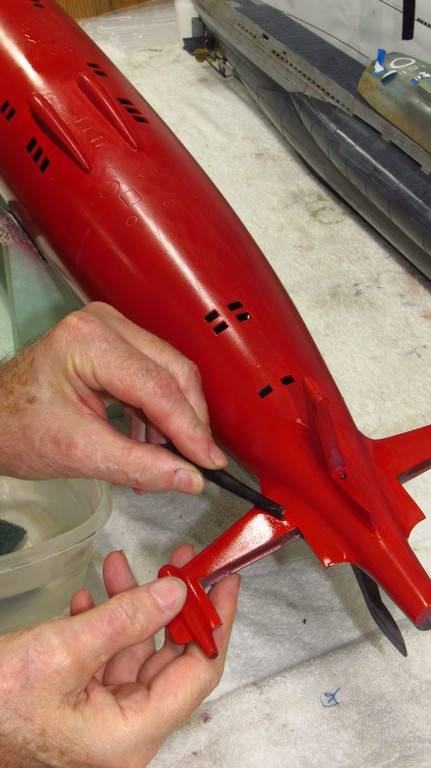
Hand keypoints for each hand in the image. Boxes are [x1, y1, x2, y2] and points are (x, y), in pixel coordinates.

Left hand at [0, 302, 225, 491]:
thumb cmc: (16, 429)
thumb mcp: (80, 454)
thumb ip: (139, 466)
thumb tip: (190, 478)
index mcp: (89, 342)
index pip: (157, 387)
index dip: (189, 429)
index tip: (210, 462)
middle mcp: (105, 324)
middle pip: (173, 373)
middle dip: (188, 422)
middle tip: (196, 464)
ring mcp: (110, 329)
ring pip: (170, 374)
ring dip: (174, 420)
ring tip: (163, 461)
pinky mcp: (114, 343)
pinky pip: (155, 375)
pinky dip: (159, 412)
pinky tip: (150, 445)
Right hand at [0, 546, 239, 767]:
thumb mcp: (65, 650)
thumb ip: (128, 618)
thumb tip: (177, 593)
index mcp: (130, 736)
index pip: (198, 672)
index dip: (216, 622)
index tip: (224, 582)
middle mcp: (123, 733)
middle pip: (168, 659)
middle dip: (170, 604)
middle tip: (178, 563)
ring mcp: (101, 720)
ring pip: (135, 652)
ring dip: (129, 606)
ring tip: (119, 566)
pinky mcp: (79, 704)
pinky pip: (106, 658)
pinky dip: (103, 624)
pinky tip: (90, 597)